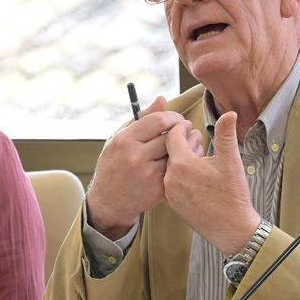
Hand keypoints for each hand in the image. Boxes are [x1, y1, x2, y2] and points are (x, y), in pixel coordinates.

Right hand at [86, 96, 199, 239]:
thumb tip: (162, 99)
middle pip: (171, 136)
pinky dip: (186, 162)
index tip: (177, 119)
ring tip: (190, 141)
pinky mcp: (158, 189)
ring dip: (189, 145)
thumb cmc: (114, 164)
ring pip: (178, 153)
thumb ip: (141, 118)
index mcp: (125, 140)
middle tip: (187, 128)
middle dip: (183, 129)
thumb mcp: (119, 138)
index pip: (158, 120)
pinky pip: (179, 170)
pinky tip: (186, 159)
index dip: (173, 117)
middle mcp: (135, 156)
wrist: (109, 201)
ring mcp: (148, 174)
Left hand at [163, 110, 260, 255]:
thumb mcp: (231, 161)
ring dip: (181, 158)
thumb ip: (225, 134)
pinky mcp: (173, 203)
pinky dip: (180, 173)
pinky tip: (194, 172)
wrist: (231, 228)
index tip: (189, 124)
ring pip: (171, 167)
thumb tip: (230, 113)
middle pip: (169, 151)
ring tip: (196, 153)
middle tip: (193, 136)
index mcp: (182, 164)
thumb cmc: (232, 195)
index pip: (172, 136)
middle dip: (181, 141)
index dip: (181, 127)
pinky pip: (172, 181)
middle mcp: (170, 178)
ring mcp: (170, 192)